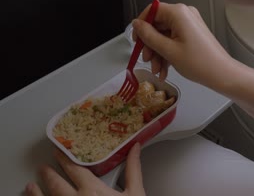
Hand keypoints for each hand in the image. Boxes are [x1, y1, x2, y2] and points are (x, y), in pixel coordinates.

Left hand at [25, 143, 144, 195]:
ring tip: (31, 187)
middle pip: (56, 184)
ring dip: (36, 193)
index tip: (58, 153)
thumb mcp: (135, 193)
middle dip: (48, 174)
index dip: (64, 159)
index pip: (74, 169)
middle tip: (42, 168)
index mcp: (92, 190)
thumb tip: (134, 149)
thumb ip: (133, 170)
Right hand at [132, 2, 236, 89]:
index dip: (141, 25)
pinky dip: (167, 54)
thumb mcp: (168, 50)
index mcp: (179, 13)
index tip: (136, 40)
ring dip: (158, 53)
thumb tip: (136, 25)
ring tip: (158, 70)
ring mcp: (189, 25)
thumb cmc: (200, 62)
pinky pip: (173, 40)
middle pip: (157, 25)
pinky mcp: (192, 34)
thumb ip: (149, 36)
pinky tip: (164, 70)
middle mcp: (185, 15)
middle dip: (150, 45)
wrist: (222, 74)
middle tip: (147, 60)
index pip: (152, 10)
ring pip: (164, 36)